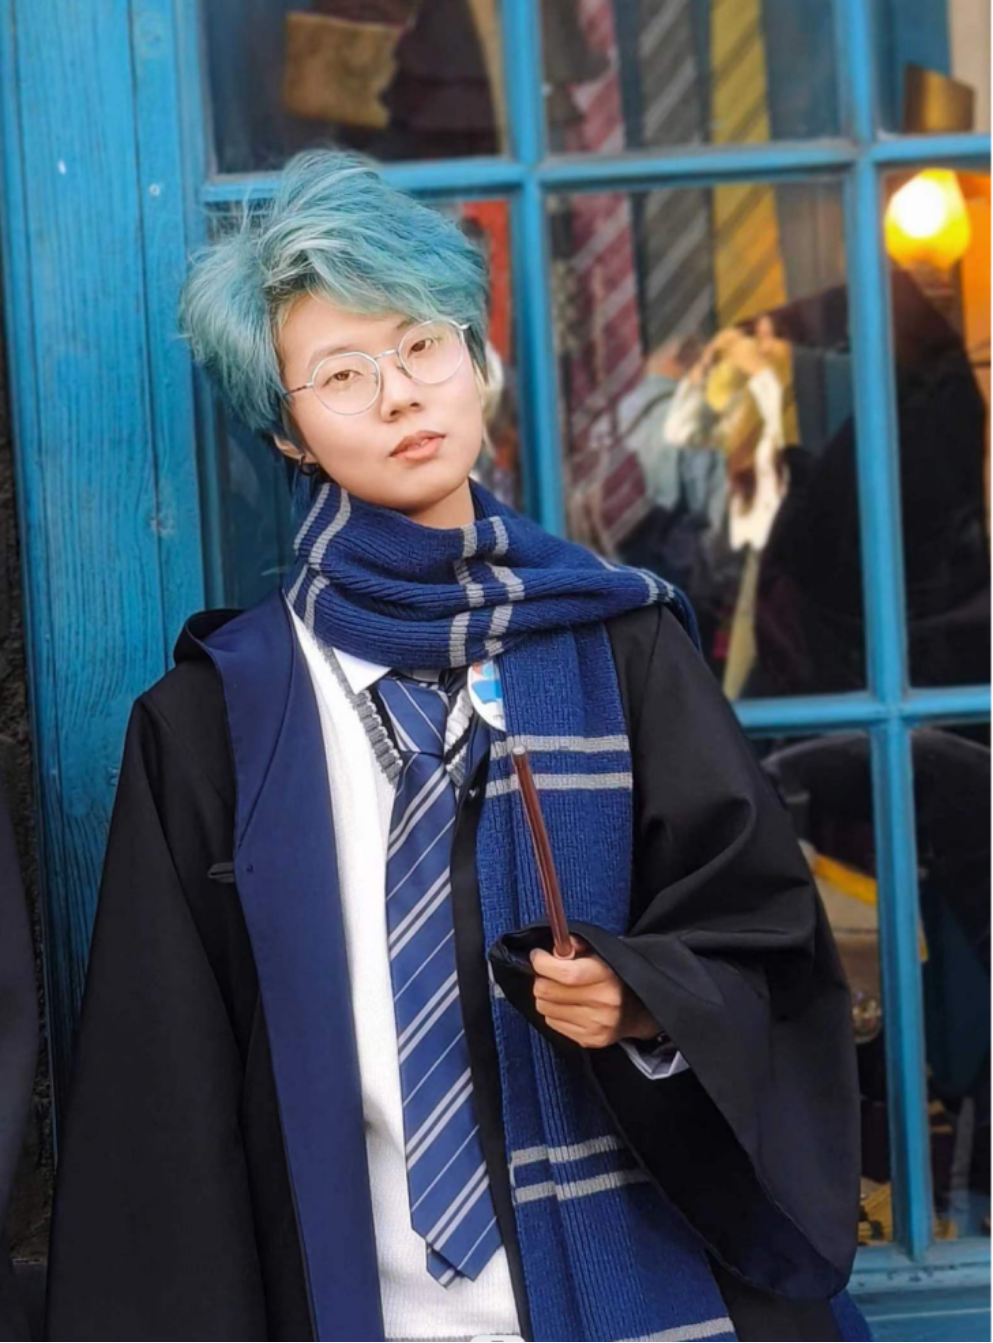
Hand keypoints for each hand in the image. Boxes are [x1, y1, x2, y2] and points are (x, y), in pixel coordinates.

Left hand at [531, 941, 660, 1048]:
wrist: (636, 1009)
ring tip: (559, 990)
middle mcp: (602, 1003)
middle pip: (547, 991)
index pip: (566, 973)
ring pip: (545, 1007)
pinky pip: (552, 1023)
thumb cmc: (612, 976)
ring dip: (546, 996)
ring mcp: (595, 1025)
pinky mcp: (588, 1040)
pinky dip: (553, 1012)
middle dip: (542, 978)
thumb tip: (555, 949)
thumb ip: (577, 946)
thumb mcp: (600, 953)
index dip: (543, 963)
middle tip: (548, 973)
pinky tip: (567, 1005)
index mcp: (606, 977)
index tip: (537, 956)